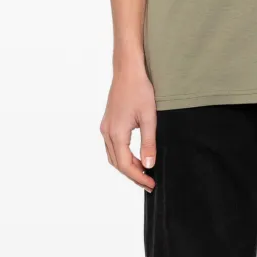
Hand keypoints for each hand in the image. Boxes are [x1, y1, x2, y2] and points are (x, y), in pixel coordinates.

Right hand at [100, 64, 156, 190]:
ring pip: (113, 156)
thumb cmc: (139, 90)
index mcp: (116, 133)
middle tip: (149, 182)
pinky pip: (112, 147)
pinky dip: (123, 156)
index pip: (126, 165)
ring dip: (127, 167)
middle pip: (117, 164)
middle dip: (133, 175)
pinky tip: (135, 157)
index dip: (138, 178)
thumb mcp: (149, 118)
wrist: (128, 71)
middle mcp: (107, 132)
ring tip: (144, 172)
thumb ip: (149, 143)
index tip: (151, 184)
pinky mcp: (108, 123)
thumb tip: (149, 165)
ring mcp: (105, 128)